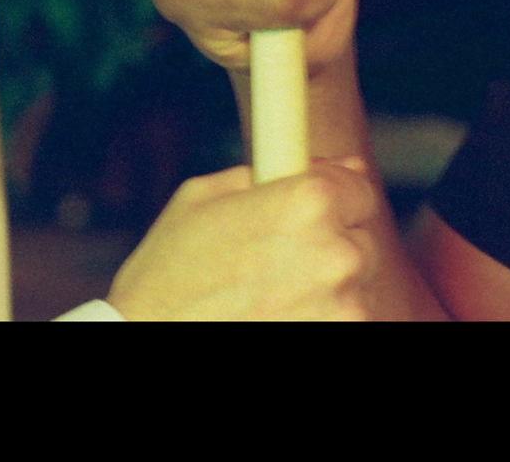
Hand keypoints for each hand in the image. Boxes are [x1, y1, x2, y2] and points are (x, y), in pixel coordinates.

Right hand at [106, 159, 377, 320]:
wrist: (147, 339)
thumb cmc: (165, 277)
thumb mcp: (202, 200)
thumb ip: (265, 177)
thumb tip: (321, 167)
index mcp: (308, 202)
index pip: (359, 188)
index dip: (334, 199)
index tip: (313, 215)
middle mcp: (337, 254)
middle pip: (362, 243)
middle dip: (328, 250)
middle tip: (279, 268)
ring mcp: (345, 310)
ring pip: (356, 292)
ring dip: (326, 296)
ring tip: (270, 303)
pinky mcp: (339, 342)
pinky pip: (344, 326)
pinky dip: (318, 324)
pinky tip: (275, 323)